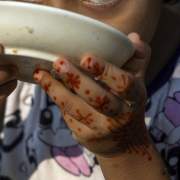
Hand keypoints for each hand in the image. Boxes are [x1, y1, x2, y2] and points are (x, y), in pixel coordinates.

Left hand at [33, 33, 152, 159]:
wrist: (125, 142)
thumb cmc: (127, 100)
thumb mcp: (137, 80)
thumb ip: (138, 56)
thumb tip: (133, 36)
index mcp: (135, 97)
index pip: (124, 84)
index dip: (106, 72)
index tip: (87, 58)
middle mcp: (120, 115)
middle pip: (98, 99)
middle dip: (77, 80)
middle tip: (58, 62)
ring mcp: (101, 128)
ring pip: (76, 108)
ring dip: (56, 89)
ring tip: (41, 73)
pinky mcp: (85, 136)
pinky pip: (68, 115)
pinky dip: (56, 98)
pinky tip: (45, 83)